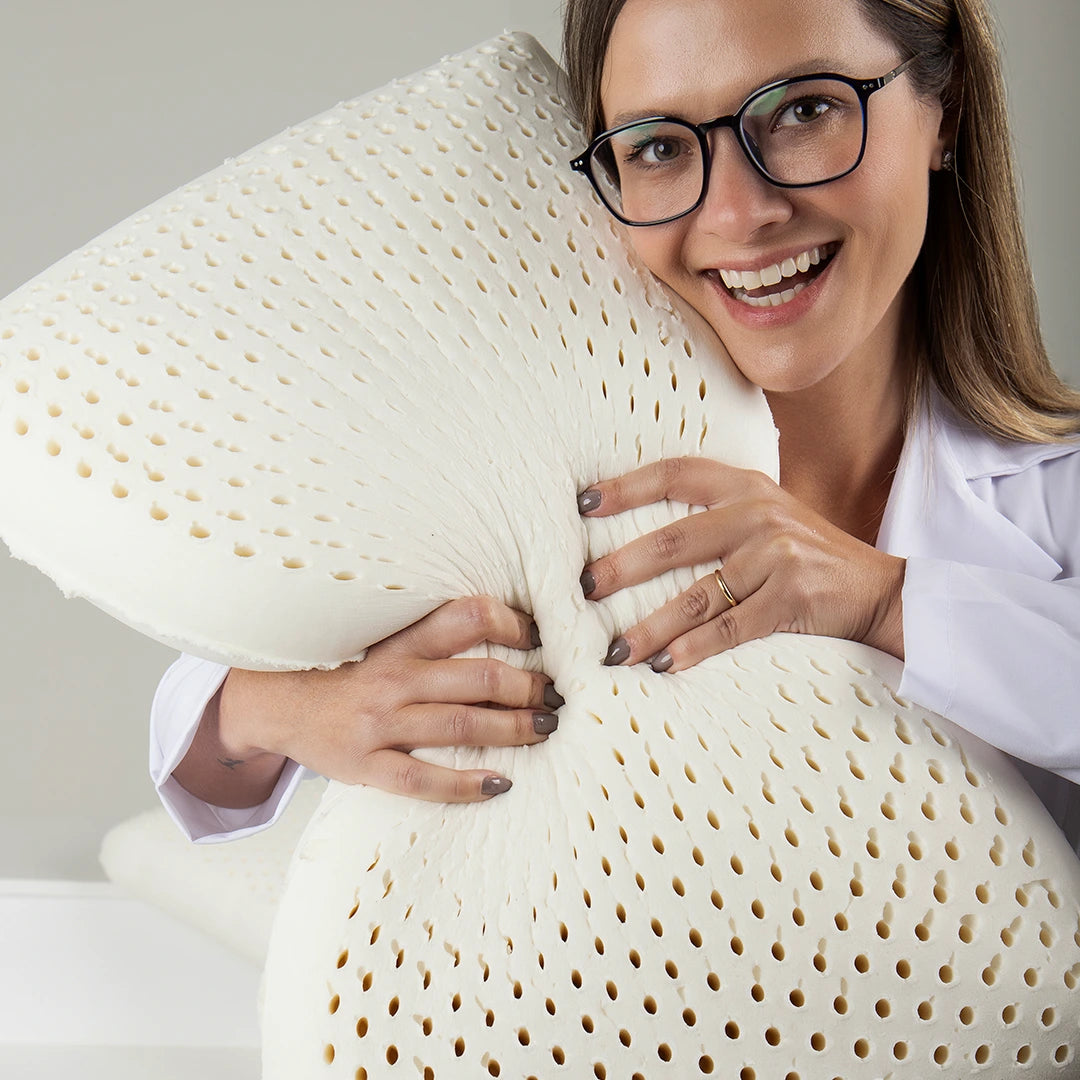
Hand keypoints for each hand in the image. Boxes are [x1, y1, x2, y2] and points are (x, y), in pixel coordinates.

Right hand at [178, 598, 561, 806]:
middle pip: (480, 677)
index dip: (514, 623)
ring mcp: (379, 724)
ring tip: (545, 729)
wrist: (277, 704)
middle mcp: (394, 678)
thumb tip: (506, 628)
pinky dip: (466, 784)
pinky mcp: (366, 765)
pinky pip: (423, 779)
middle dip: (529, 687)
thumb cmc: (347, 672)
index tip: (541, 637)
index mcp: (401, 641)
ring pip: (462, 726)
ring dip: (515, 730)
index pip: (468, 617)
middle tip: (556, 696)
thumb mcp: (386, 640)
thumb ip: (436, 637)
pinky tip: (500, 783)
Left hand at [578, 458, 904, 671]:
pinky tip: (663, 665)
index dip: (625, 487)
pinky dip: (692, 649)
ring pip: (695, 596)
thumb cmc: (808, 555)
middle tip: (583, 588)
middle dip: (621, 567)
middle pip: (673, 541)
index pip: (674, 475)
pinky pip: (729, 629)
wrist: (880, 588)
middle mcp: (758, 515)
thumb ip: (716, 515)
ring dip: (649, 627)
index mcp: (745, 486)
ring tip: (614, 649)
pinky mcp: (791, 599)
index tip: (583, 504)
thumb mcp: (767, 515)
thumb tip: (638, 541)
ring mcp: (777, 557)